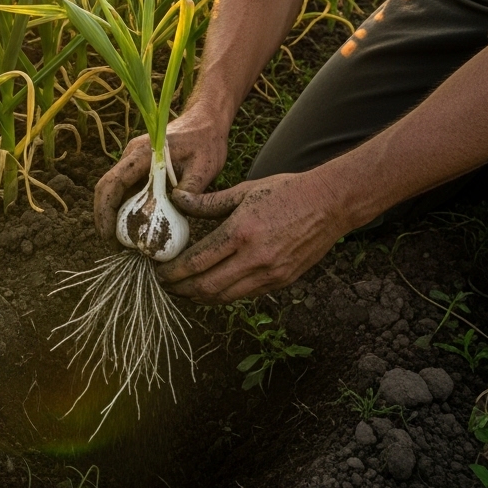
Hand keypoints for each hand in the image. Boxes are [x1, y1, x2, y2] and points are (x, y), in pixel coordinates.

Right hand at [92, 105, 229, 239]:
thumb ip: (190, 189)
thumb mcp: (204, 167)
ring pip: (116, 192)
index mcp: (141, 154)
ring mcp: (134, 162)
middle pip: (107, 189)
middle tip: (117, 248)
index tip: (109, 237)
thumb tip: (174, 210)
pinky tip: (139, 228)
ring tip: (127, 244)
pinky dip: (128, 210)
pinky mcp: (140, 169)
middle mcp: (131, 156)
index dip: (105, 211)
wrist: (206, 121)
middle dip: (106, 219)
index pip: (112, 183)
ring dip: (116, 217)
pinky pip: (128, 191)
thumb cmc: (206, 142)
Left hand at [156, 170, 347, 302]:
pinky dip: (223, 294)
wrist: (329, 204)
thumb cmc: (284, 192)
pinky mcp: (281, 281)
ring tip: (183, 290)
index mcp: (240, 233)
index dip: (173, 272)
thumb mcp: (243, 191)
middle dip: (181, 290)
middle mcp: (254, 258)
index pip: (197, 262)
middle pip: (207, 287)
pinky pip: (245, 294)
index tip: (158, 272)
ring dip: (200, 297)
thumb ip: (207, 202)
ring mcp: (270, 273)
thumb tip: (176, 199)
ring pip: (225, 296)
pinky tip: (211, 287)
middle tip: (164, 285)